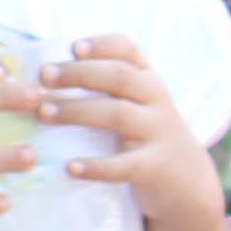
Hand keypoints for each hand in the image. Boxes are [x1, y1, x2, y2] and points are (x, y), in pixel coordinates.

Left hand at [43, 35, 223, 224]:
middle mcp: (156, 101)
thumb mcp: (135, 107)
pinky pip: (126, 164)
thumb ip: (103, 91)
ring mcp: (159, 133)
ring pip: (118, 114)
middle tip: (44, 77)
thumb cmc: (145, 140)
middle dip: (78, 73)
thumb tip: (40, 80)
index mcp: (147, 82)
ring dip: (77, 111)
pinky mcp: (156, 167)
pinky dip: (98, 165)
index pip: (129, 51)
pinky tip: (71, 166)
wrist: (190, 185)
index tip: (73, 47)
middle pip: (119, 77)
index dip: (102, 45)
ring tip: (43, 113)